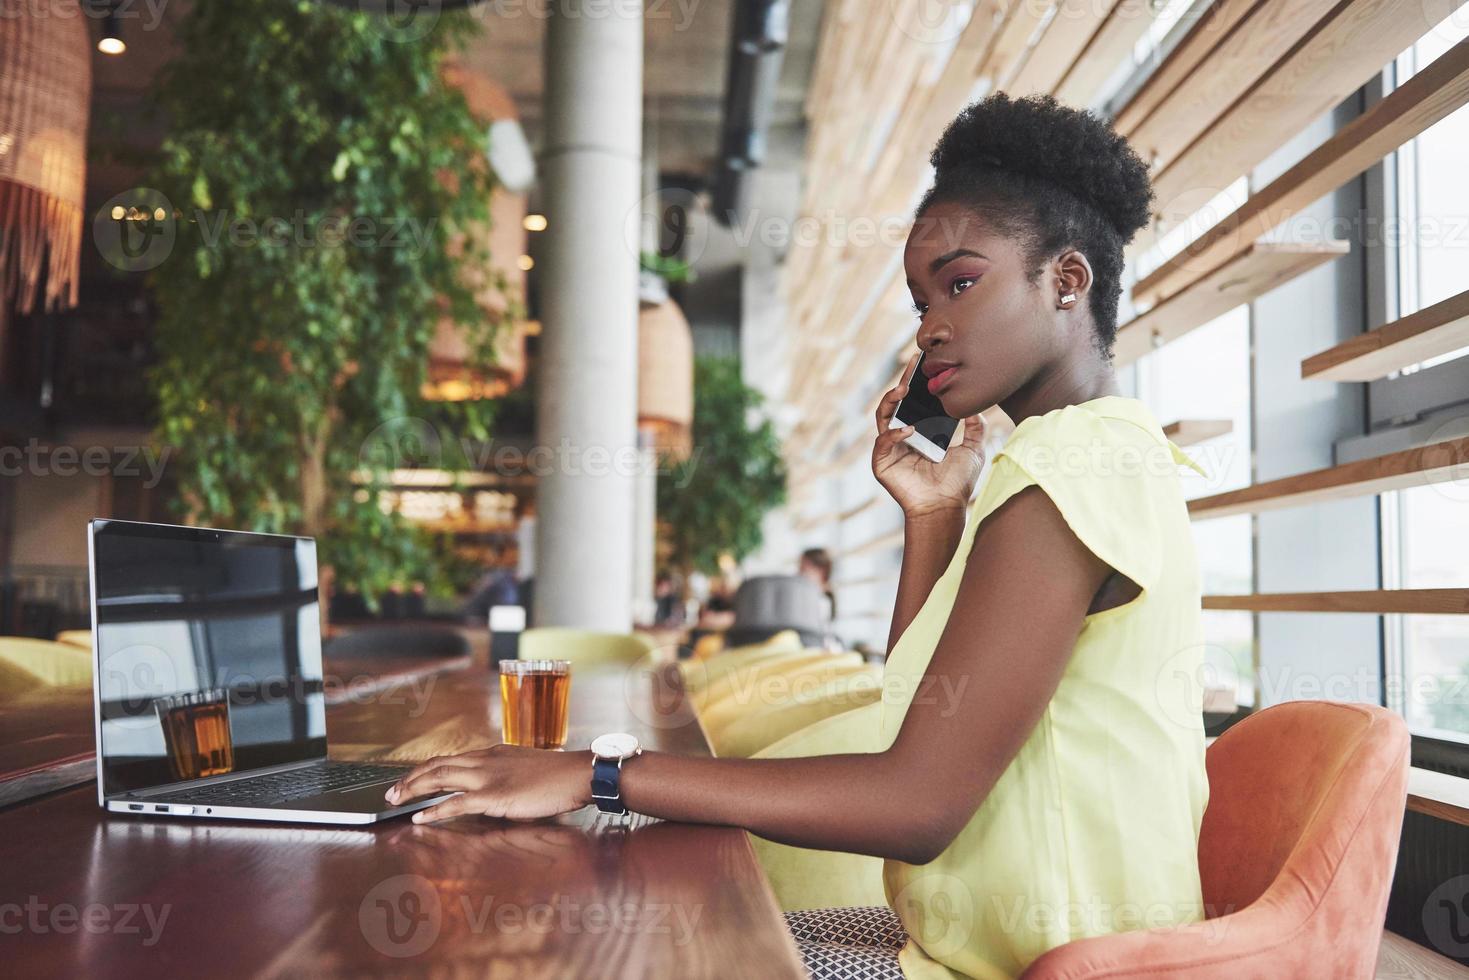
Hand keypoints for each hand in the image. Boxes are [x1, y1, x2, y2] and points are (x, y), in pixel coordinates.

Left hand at [385, 744, 594, 823]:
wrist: (577, 774)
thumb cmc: (559, 775)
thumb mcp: (526, 767)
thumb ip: (507, 773)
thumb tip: (498, 784)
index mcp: (493, 753)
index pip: (450, 758)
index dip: (426, 769)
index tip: (412, 779)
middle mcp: (485, 760)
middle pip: (436, 764)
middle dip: (410, 778)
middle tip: (391, 791)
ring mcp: (488, 777)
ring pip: (439, 777)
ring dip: (413, 788)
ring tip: (395, 799)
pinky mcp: (494, 796)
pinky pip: (456, 803)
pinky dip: (434, 810)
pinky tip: (420, 817)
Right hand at [873, 353, 986, 516]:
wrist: (946, 508)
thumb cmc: (956, 483)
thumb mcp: (973, 449)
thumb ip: (975, 427)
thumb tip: (975, 404)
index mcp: (920, 430)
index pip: (915, 401)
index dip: (918, 382)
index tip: (925, 362)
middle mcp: (902, 436)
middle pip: (897, 402)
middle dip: (903, 381)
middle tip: (913, 363)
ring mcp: (890, 449)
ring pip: (882, 416)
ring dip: (890, 400)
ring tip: (904, 389)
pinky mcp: (882, 463)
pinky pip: (883, 442)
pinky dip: (894, 434)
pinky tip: (908, 430)